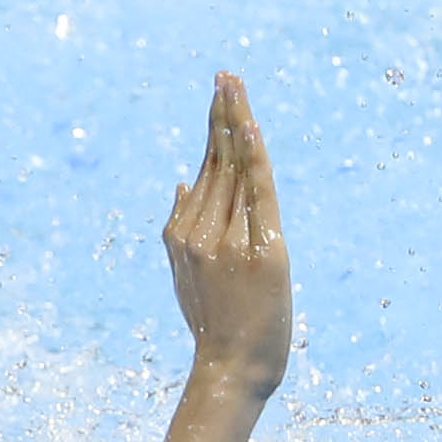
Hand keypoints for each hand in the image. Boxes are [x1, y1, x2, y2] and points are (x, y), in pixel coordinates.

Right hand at [162, 69, 290, 389]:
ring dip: (238, 124)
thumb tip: (183, 177)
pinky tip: (250, 129)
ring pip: (236, 172)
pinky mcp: (261, 251)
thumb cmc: (215, 325)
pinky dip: (254, 160)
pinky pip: (256, 195)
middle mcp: (201, 231)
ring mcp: (229, 240)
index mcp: (182, 235)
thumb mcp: (186, 275)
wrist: (232, 368)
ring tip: (236, 86)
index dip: (215, 128)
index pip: (205, 170)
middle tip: (226, 74)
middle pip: (218, 161)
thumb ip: (180, 227)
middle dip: (222, 113)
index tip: (220, 91)